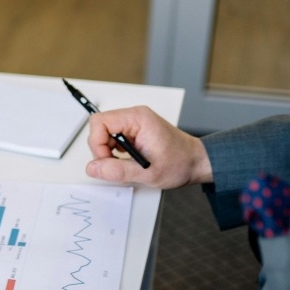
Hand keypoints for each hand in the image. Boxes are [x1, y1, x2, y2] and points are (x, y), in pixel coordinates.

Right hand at [85, 106, 211, 187]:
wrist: (196, 162)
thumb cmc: (180, 163)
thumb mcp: (148, 173)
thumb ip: (117, 170)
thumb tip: (93, 168)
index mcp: (138, 119)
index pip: (100, 122)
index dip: (97, 144)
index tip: (106, 161)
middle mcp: (134, 117)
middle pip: (99, 127)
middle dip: (101, 149)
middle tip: (115, 165)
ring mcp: (134, 123)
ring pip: (104, 133)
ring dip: (108, 151)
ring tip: (124, 164)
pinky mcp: (134, 131)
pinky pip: (112, 137)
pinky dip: (114, 152)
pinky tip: (127, 160)